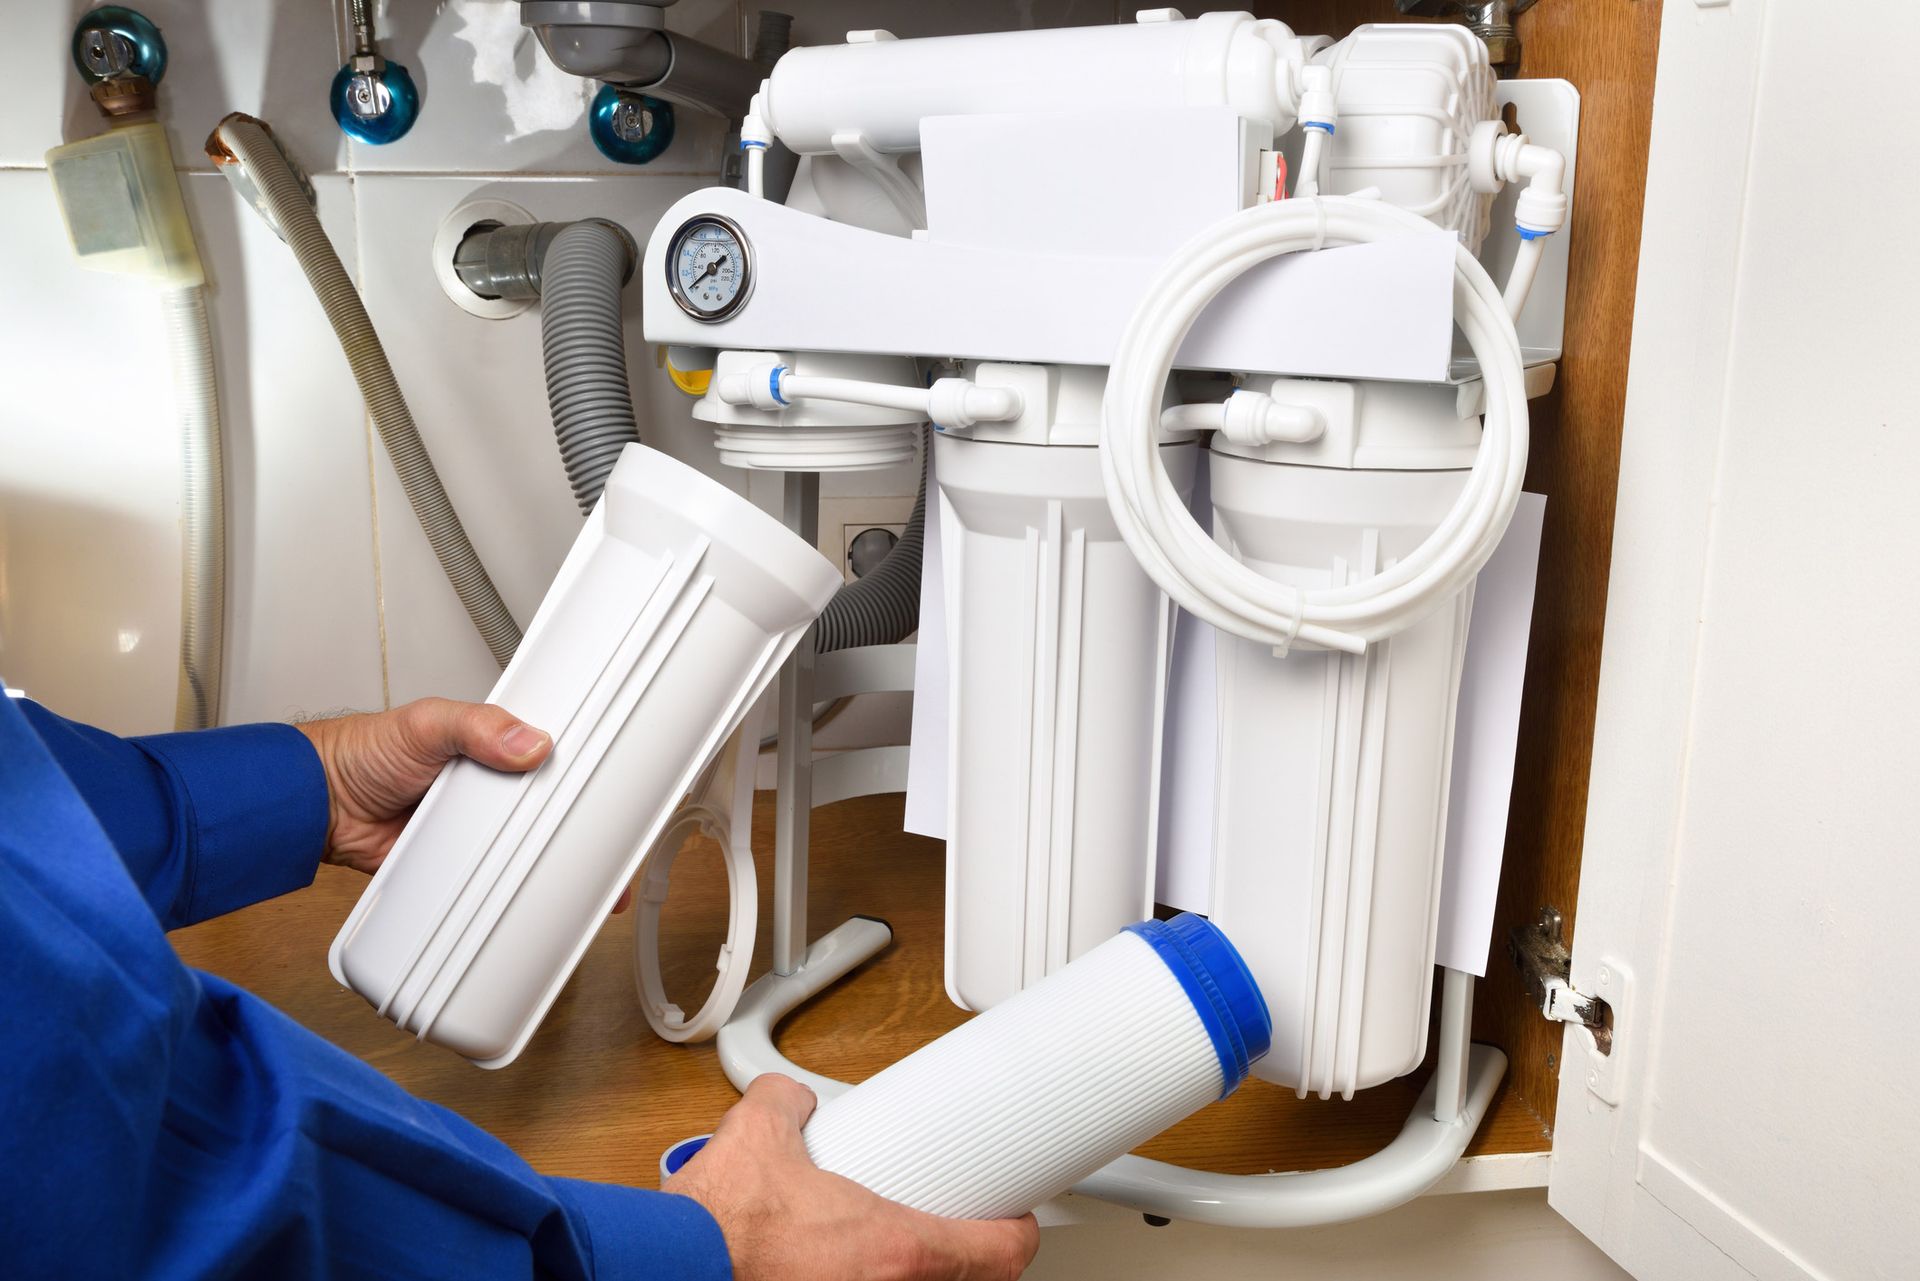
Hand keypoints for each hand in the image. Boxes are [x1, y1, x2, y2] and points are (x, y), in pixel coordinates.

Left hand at [296, 698, 551, 877]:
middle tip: (550, 805)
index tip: (576, 764)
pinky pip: (481, 868)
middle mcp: (479, 780)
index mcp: (481, 742)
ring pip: (511, 835)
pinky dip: (490, 869)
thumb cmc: (362, 754)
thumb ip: (476, 725)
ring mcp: (467, 820)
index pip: (532, 746)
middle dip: (540, 803)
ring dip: (517, 838)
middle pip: (530, 796)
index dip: (554, 756)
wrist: (323, 807)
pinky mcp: (453, 856)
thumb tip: (527, 742)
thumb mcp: (426, 723)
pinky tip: (506, 866)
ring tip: (531, 836)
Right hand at [665, 1075, 1038, 1280]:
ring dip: (910, 1276)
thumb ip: (787, 1105)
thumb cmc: (720, 1226)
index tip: (1013, 1220)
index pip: (1001, 1254)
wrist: (670, 1269)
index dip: (1016, 1233)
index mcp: (897, 1248)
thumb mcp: (761, 1133)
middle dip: (961, 1260)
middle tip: (951, 1232)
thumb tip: (786, 1100)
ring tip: (885, 1254)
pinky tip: (831, 1271)